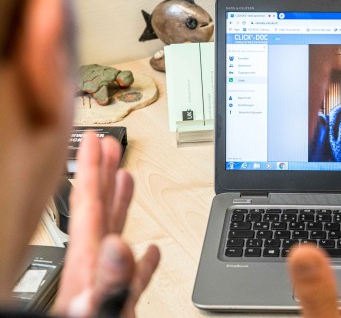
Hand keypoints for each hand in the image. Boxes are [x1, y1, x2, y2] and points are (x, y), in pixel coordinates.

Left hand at [54, 133, 159, 317]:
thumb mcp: (101, 313)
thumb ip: (110, 284)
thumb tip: (119, 245)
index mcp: (89, 266)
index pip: (89, 208)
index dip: (92, 172)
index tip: (97, 143)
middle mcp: (95, 270)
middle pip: (100, 213)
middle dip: (105, 177)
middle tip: (110, 149)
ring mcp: (105, 285)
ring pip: (114, 235)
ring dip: (121, 206)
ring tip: (127, 180)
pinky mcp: (118, 303)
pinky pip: (130, 274)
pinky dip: (141, 259)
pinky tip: (149, 251)